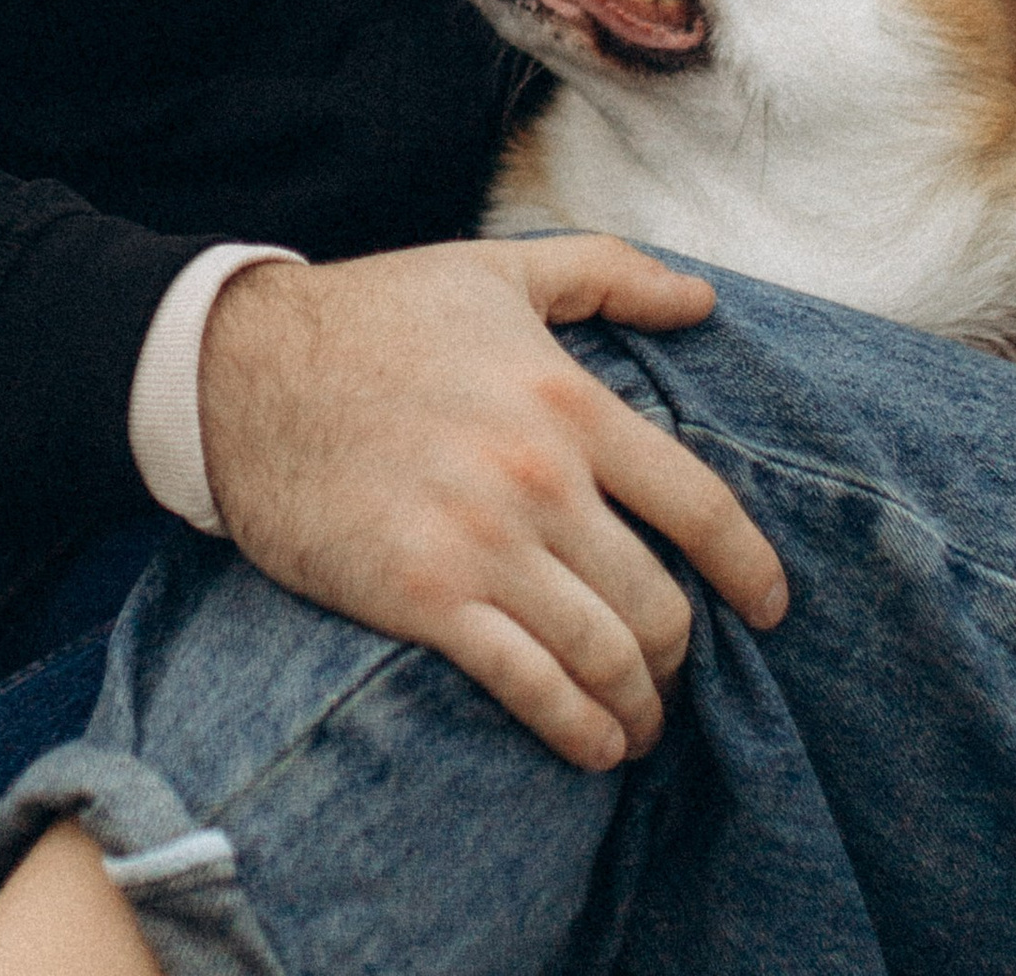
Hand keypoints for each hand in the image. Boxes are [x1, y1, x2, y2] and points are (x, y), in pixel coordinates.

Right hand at [196, 237, 785, 771]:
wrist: (241, 371)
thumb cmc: (377, 314)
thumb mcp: (502, 269)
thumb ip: (611, 273)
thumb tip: (703, 301)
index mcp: (568, 398)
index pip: (700, 503)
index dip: (750, 568)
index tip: (773, 607)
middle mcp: (541, 478)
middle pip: (659, 600)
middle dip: (685, 655)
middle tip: (681, 675)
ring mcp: (483, 544)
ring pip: (603, 653)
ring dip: (638, 706)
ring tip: (642, 725)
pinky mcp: (422, 600)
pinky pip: (527, 685)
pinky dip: (576, 730)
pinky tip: (595, 746)